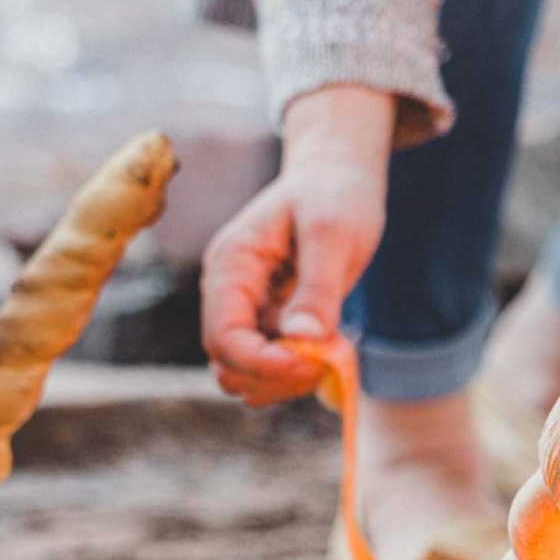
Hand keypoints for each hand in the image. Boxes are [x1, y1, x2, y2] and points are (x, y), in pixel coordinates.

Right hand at [201, 85, 392, 404]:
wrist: (337, 177)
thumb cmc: (334, 193)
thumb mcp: (332, 232)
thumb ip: (317, 287)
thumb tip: (301, 339)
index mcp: (230, 266)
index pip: (223, 338)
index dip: (263, 363)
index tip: (314, 362)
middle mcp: (229, 295)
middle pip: (229, 367)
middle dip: (278, 377)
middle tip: (331, 358)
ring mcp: (248, 313)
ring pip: (248, 378)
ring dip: (290, 382)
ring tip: (335, 350)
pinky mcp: (270, 325)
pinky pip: (273, 371)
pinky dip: (301, 374)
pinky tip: (333, 347)